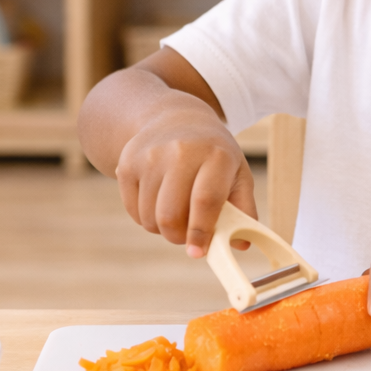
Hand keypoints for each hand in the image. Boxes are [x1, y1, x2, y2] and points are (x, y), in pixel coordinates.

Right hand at [114, 99, 256, 256]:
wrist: (175, 118)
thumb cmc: (212, 153)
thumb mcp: (237, 173)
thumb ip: (243, 209)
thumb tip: (241, 245)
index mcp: (216, 155)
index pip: (205, 201)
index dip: (200, 232)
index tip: (197, 252)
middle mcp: (181, 151)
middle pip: (171, 215)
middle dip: (178, 237)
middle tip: (187, 236)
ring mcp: (150, 156)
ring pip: (150, 217)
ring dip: (163, 229)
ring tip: (176, 214)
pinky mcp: (128, 163)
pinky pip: (134, 210)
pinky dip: (146, 218)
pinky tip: (159, 202)